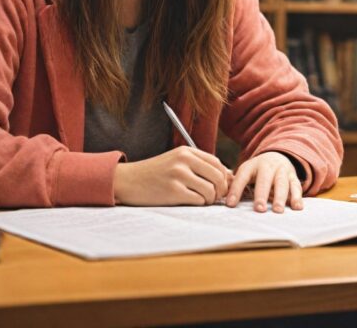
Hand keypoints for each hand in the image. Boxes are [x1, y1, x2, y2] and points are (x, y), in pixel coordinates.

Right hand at [113, 146, 231, 206]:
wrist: (128, 180)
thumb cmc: (155, 173)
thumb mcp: (176, 162)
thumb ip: (198, 165)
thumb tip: (228, 176)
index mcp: (186, 151)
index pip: (217, 163)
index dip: (223, 177)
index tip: (220, 187)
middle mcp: (184, 160)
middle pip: (218, 177)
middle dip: (220, 190)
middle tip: (213, 197)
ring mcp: (178, 175)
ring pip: (210, 190)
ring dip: (209, 199)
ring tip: (200, 200)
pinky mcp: (173, 191)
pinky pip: (198, 200)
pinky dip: (198, 204)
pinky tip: (189, 201)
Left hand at [225, 151, 302, 212]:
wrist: (277, 156)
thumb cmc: (257, 170)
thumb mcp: (246, 172)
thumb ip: (236, 185)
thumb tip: (224, 202)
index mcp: (252, 166)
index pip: (242, 177)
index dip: (236, 190)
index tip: (230, 205)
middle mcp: (268, 166)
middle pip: (264, 180)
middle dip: (262, 194)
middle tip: (259, 209)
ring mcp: (282, 171)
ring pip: (282, 183)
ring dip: (280, 197)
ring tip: (277, 210)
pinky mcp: (293, 177)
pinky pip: (296, 186)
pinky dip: (297, 197)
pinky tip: (297, 207)